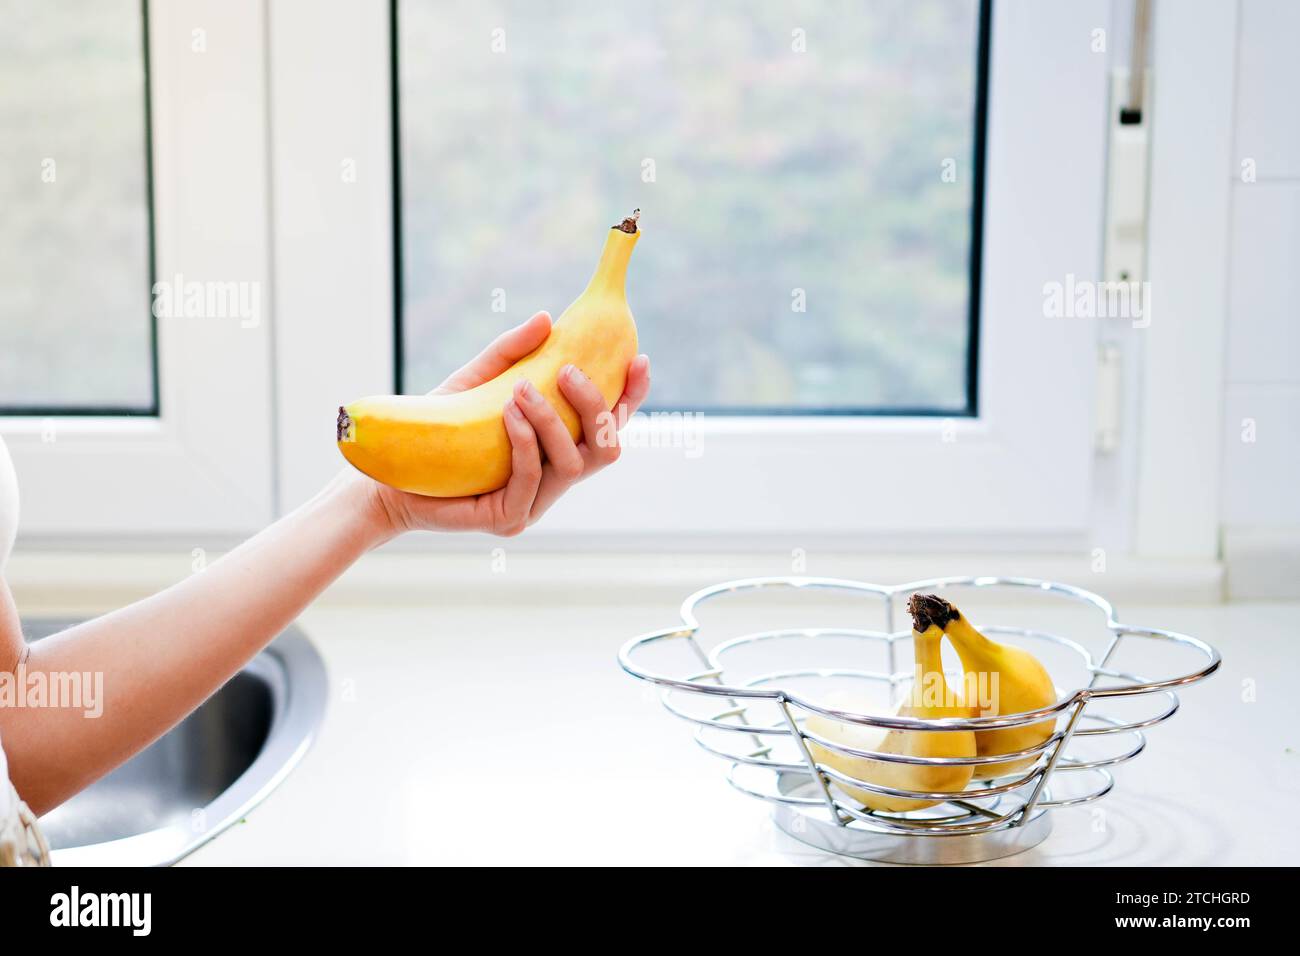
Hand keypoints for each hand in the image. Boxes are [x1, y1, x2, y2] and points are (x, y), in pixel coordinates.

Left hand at [354, 311, 649, 538]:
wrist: (393, 467)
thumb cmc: (439, 425)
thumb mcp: (478, 379)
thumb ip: (512, 353)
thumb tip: (547, 319)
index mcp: (559, 448)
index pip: (609, 425)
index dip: (631, 397)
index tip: (638, 359)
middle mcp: (555, 479)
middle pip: (607, 448)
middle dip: (596, 407)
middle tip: (568, 371)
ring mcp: (536, 504)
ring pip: (574, 464)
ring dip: (552, 421)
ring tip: (520, 391)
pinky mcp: (510, 518)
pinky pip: (534, 477)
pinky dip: (527, 442)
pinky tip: (509, 415)